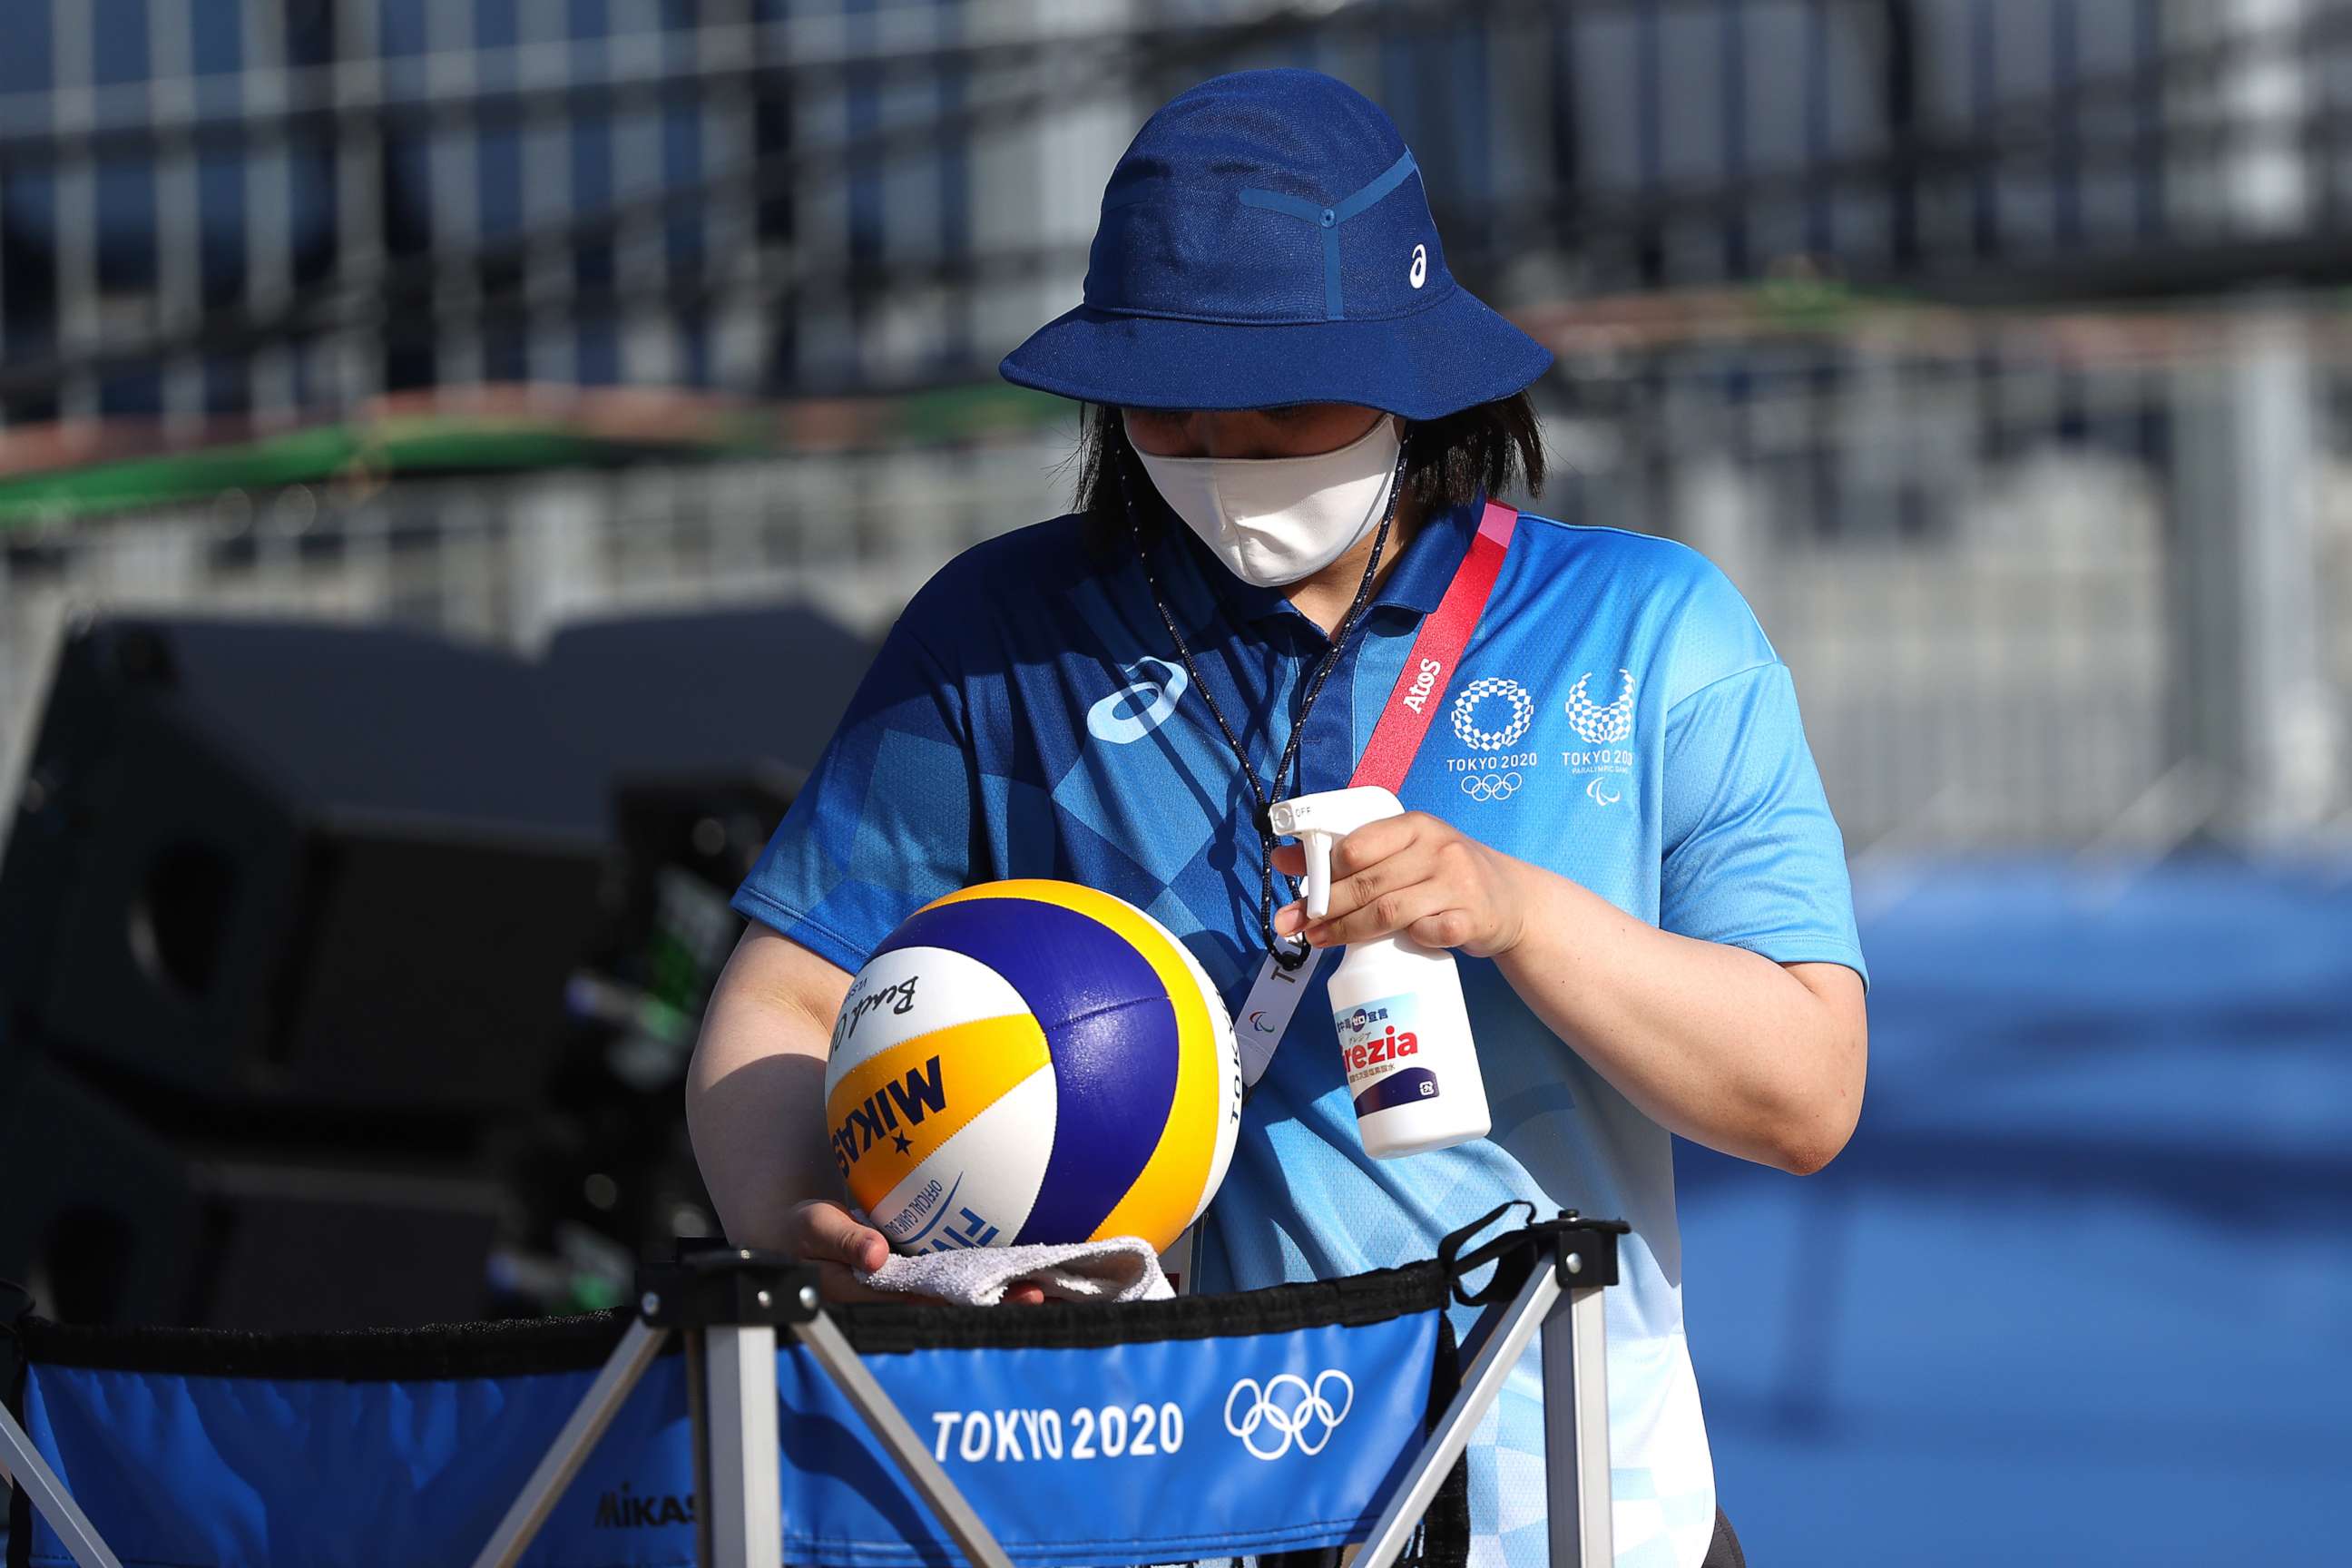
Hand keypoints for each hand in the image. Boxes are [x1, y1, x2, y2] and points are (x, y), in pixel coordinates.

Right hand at [783, 1199, 1045, 1304]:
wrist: (800, 1238)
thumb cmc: (804, 1232)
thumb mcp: (812, 1228)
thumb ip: (840, 1239)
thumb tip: (875, 1255)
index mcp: (866, 1297)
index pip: (917, 1302)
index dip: (956, 1303)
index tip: (992, 1297)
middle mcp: (892, 1302)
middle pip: (947, 1309)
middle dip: (991, 1307)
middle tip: (1035, 1297)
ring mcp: (906, 1293)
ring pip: (956, 1300)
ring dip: (997, 1297)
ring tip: (1044, 1290)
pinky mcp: (915, 1279)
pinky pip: (953, 1281)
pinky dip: (985, 1277)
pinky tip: (1022, 1271)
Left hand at [1271, 812, 1528, 957]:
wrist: (1511, 899)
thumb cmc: (1443, 873)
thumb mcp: (1402, 853)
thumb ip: (1352, 855)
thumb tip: (1281, 859)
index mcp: (1415, 825)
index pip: (1358, 846)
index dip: (1323, 872)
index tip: (1303, 894)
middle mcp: (1439, 849)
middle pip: (1368, 883)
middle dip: (1325, 908)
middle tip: (1296, 926)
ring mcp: (1458, 884)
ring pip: (1390, 912)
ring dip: (1349, 931)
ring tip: (1320, 941)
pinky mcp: (1473, 919)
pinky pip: (1430, 933)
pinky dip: (1408, 940)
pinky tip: (1392, 948)